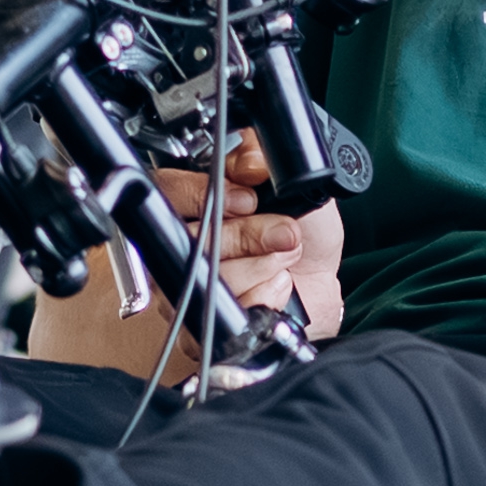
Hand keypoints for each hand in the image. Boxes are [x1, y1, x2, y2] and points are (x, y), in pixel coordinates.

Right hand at [23, 136, 339, 365]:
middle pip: (191, 236)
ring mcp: (187, 288)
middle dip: (248, 233)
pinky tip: (275, 290)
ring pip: (209, 276)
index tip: (246, 198)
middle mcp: (182, 244)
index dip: (203, 193)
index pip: (166, 189)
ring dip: (261, 266)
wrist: (320, 281)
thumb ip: (265, 158)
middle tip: (282, 232)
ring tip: (282, 261)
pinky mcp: (203, 327)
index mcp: (192, 202)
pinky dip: (262, 299)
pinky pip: (222, 314)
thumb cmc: (301, 232)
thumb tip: (248, 160)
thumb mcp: (291, 183)